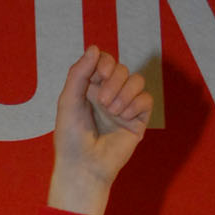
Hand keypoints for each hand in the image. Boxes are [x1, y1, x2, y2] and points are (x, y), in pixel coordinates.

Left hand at [47, 48, 152, 214]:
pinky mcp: (137, 120)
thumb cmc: (70, 138)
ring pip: (136, 80)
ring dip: (125, 92)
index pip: (104, 62)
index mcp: (89, 89)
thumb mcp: (68, 101)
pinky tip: (122, 118)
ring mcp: (124, 107)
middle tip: (102, 102)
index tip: (99, 74)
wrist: (83, 166)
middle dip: (114, 81)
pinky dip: (135, 104)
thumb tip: (95, 47)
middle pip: (121, 68)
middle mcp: (108, 95)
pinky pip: (146, 99)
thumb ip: (78, 73)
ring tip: (112, 111)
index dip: (105, 62)